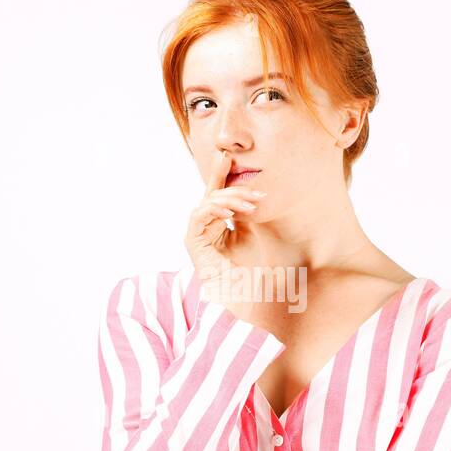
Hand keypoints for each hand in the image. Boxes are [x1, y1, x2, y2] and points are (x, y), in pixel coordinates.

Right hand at [184, 152, 265, 304]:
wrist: (241, 295)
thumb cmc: (249, 269)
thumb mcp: (252, 233)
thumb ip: (247, 213)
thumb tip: (252, 193)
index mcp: (218, 222)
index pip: (219, 193)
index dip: (221, 174)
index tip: (228, 156)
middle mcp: (205, 224)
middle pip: (214, 194)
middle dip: (235, 188)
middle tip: (258, 193)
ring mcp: (197, 232)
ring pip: (209, 202)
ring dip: (231, 200)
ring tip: (251, 206)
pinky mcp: (191, 240)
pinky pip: (199, 215)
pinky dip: (214, 210)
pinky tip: (231, 213)